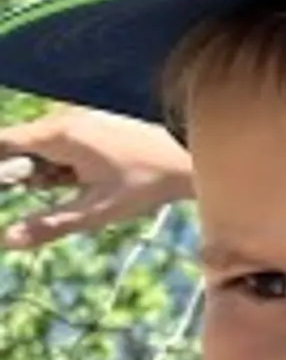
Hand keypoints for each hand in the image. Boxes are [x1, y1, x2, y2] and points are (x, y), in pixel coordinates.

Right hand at [0, 107, 193, 249]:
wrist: (192, 155)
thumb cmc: (147, 184)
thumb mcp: (97, 211)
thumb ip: (49, 225)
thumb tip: (7, 240)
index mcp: (60, 134)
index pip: (3, 142)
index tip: (4, 188)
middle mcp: (65, 119)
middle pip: (18, 146)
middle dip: (18, 176)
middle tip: (60, 192)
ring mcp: (79, 118)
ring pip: (40, 148)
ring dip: (43, 173)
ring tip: (81, 186)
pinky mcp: (92, 123)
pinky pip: (60, 145)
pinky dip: (60, 166)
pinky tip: (86, 180)